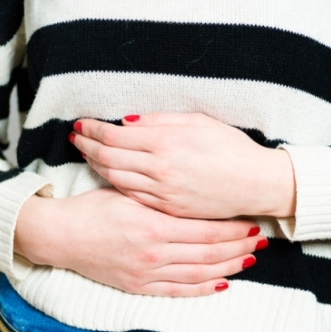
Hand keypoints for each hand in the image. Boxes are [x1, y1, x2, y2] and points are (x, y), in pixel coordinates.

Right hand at [14, 189, 267, 296]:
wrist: (62, 236)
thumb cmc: (93, 208)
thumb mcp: (128, 192)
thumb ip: (160, 195)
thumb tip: (195, 193)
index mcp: (153, 224)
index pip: (206, 230)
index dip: (233, 229)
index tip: (251, 223)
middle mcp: (154, 252)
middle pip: (209, 253)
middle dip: (239, 247)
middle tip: (260, 241)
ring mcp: (147, 273)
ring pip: (199, 274)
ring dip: (228, 267)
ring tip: (249, 260)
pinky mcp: (138, 287)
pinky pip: (178, 291)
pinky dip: (203, 288)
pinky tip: (222, 283)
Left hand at [71, 113, 295, 218]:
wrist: (255, 184)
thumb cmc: (232, 149)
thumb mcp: (200, 122)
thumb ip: (161, 121)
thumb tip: (127, 123)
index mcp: (167, 144)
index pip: (114, 135)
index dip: (92, 128)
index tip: (81, 123)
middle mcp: (160, 170)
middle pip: (108, 158)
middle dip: (86, 145)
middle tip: (75, 137)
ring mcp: (162, 194)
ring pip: (115, 178)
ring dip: (96, 164)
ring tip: (86, 153)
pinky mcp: (167, 210)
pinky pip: (132, 196)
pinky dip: (115, 183)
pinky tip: (109, 174)